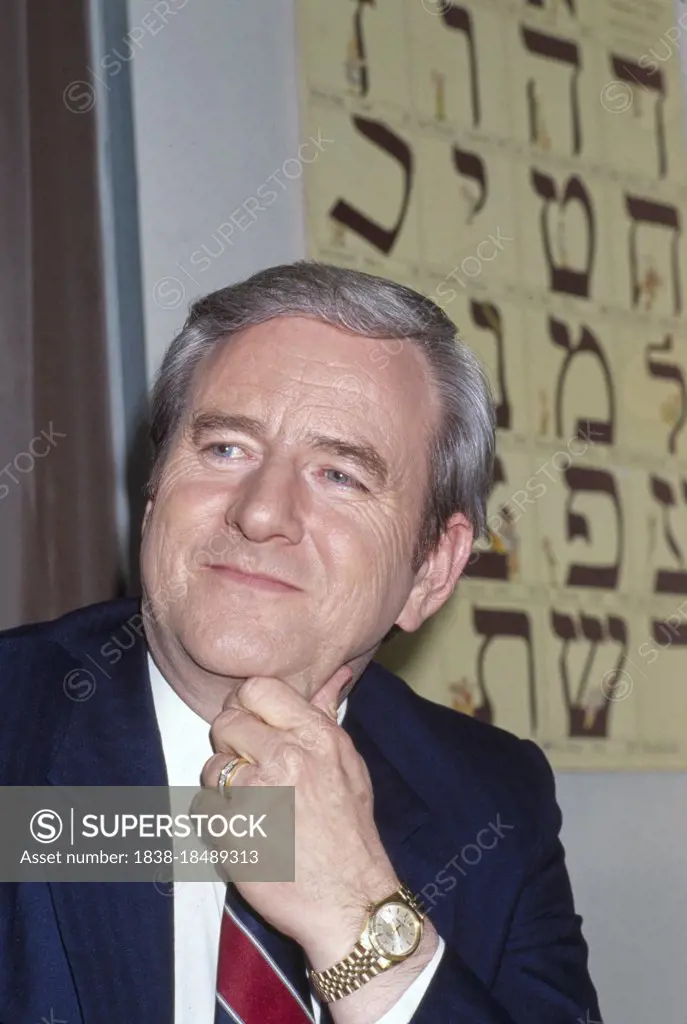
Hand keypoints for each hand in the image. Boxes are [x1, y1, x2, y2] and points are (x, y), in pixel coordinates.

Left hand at [196, 666, 400, 967]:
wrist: (348, 899)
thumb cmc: (350, 831)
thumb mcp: (349, 763)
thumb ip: (327, 716)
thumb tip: (336, 674)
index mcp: (316, 737)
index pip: (258, 689)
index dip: (246, 704)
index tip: (251, 723)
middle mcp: (286, 758)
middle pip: (226, 722)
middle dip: (231, 744)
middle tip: (249, 768)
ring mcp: (257, 796)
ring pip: (212, 767)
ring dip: (223, 786)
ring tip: (251, 806)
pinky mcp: (232, 833)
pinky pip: (203, 808)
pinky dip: (217, 821)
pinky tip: (244, 833)